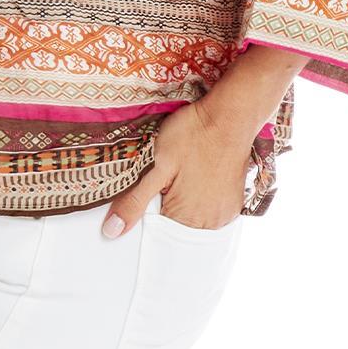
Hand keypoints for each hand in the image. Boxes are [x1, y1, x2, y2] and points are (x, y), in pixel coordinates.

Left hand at [100, 99, 250, 237]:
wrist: (229, 116)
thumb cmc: (192, 135)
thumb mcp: (155, 164)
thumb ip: (134, 201)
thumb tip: (111, 231)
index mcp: (185, 218)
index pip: (156, 232)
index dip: (147, 211)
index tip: (148, 189)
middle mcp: (210, 223)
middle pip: (176, 228)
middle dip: (166, 208)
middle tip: (167, 178)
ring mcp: (225, 213)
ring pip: (195, 220)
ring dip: (184, 204)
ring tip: (183, 175)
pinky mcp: (235, 201)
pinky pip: (212, 211)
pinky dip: (202, 200)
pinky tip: (198, 178)